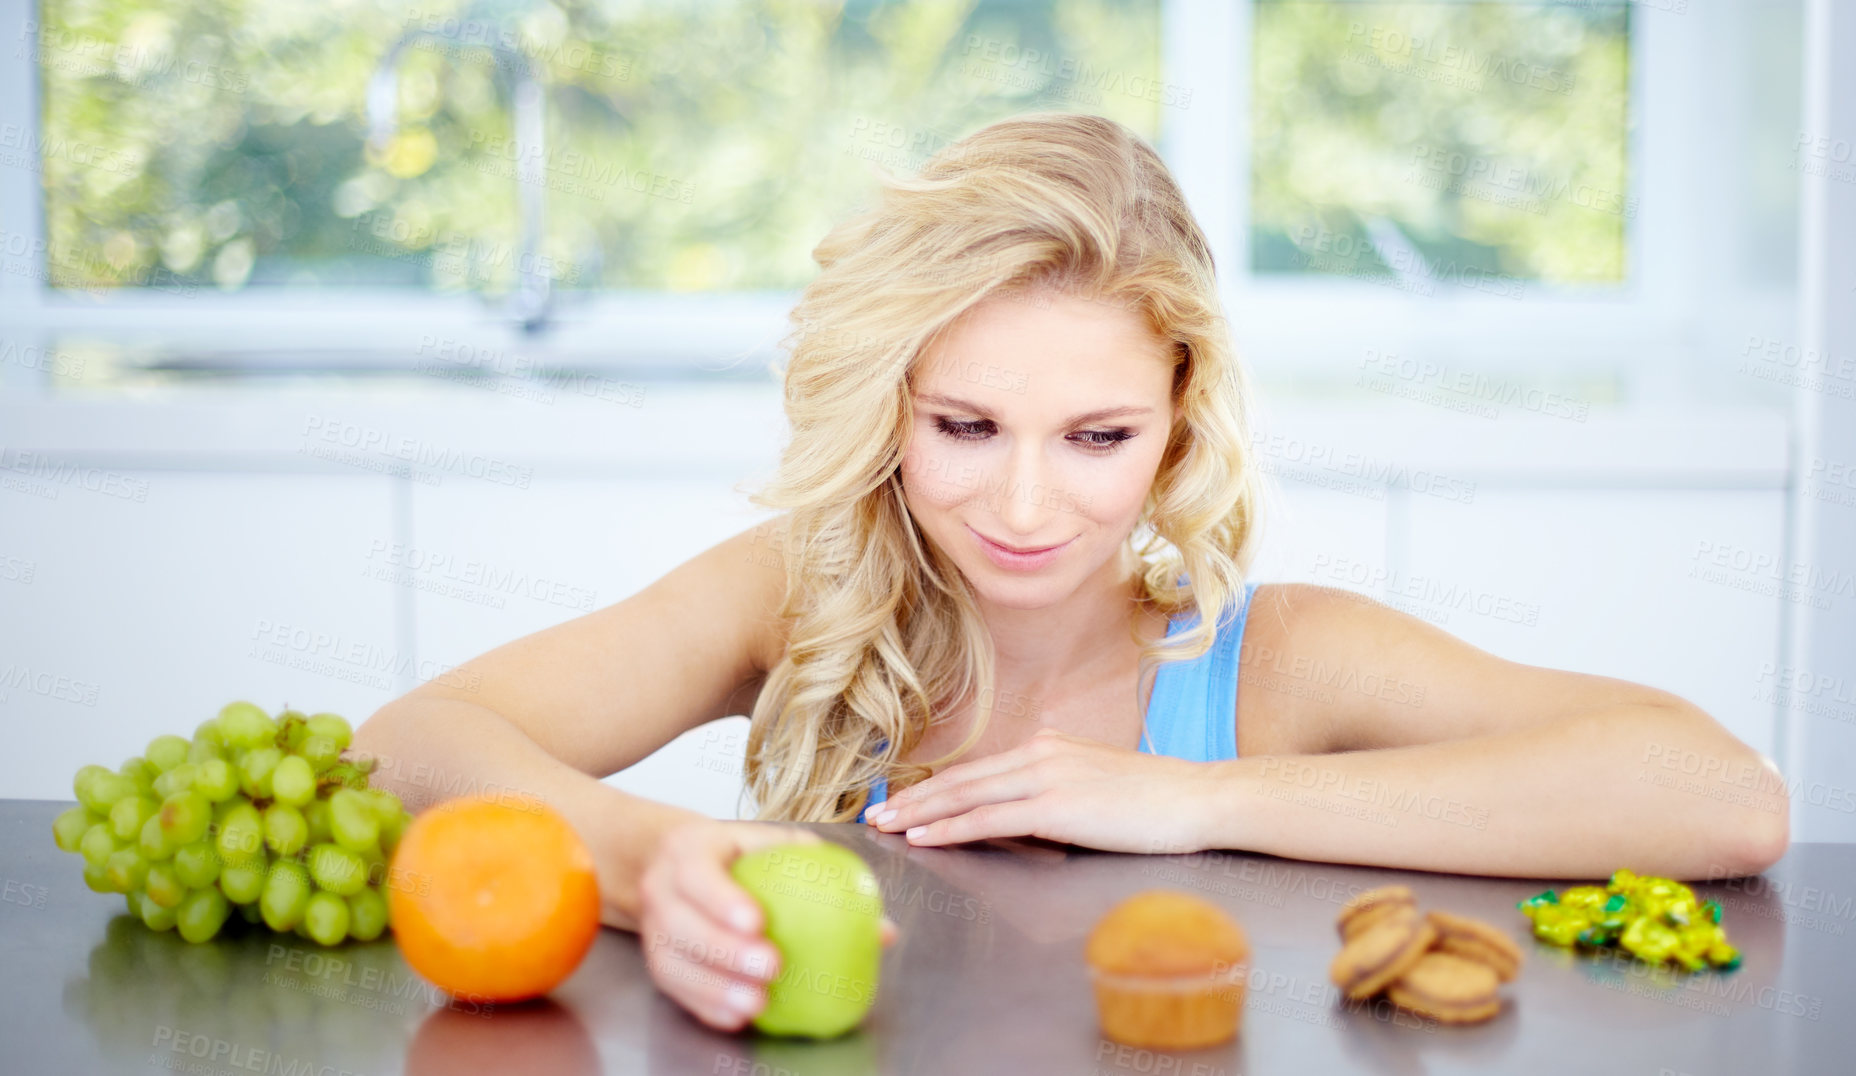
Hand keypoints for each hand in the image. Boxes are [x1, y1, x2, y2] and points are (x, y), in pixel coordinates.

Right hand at [637, 820, 898, 1031]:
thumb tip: (881, 929)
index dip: (722, 899)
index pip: (699, 873)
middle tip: (770, 967)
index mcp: (690, 850)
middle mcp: (662, 888)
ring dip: (714, 987)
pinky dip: (705, 1004)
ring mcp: (654, 927)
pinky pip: (676, 988)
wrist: (674, 863)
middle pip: (681, 923)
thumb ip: (822, 875)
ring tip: (756, 1003)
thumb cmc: (737, 854)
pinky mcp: (657, 959)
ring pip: (673, 962)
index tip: (758, 922)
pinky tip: (737, 1017)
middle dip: (722, 950)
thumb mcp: (775, 846)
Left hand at [863, 727, 1217, 852]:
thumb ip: (1054, 793)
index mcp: (1047, 747)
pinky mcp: (1055, 807)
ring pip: (966, 795)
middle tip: (875, 815)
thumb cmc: (1154, 801)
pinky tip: (925, 837)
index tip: (903, 800)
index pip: (978, 770)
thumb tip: (1025, 816)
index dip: (936, 786)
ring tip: (886, 826)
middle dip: (913, 798)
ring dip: (920, 813)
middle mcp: (1040, 754)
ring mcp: (1046, 777)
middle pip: (961, 779)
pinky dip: (951, 828)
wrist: (1195, 798)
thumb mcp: (1094, 787)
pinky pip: (990, 818)